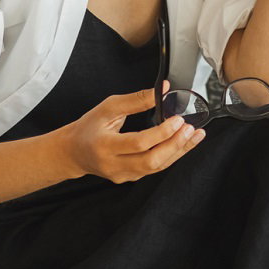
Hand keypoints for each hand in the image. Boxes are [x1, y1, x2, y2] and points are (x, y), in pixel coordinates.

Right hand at [58, 82, 204, 183]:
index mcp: (104, 145)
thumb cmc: (90, 127)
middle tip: (190, 128)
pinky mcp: (129, 178)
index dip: (161, 133)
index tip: (177, 119)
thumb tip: (162, 90)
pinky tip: (184, 143)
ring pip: (156, 167)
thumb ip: (136, 100)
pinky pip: (154, 169)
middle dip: (174, 145)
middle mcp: (113, 164)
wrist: (74, 152)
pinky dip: (171, 155)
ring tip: (195, 135)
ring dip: (179, 151)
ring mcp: (121, 174)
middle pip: (150, 161)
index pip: (138, 143)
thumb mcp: (108, 108)